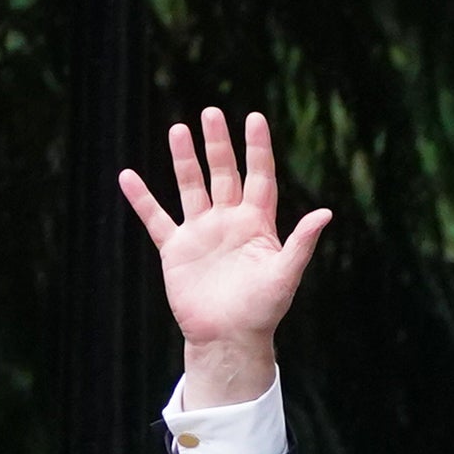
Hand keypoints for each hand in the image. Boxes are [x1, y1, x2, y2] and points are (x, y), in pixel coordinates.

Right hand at [120, 108, 330, 404]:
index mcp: (257, 224)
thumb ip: (301, 243)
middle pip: (223, 173)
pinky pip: (156, 218)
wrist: (229, 340)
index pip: (259, 176)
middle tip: (211, 113)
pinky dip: (142, 199)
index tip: (254, 117)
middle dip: (218, 144)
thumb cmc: (262, 312)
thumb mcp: (285, 276)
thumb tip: (326, 213)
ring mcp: (201, 233)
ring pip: (191, 187)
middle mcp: (229, 222)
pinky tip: (127, 177)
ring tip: (178, 129)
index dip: (257, 148)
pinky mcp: (176, 250)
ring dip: (184, 160)